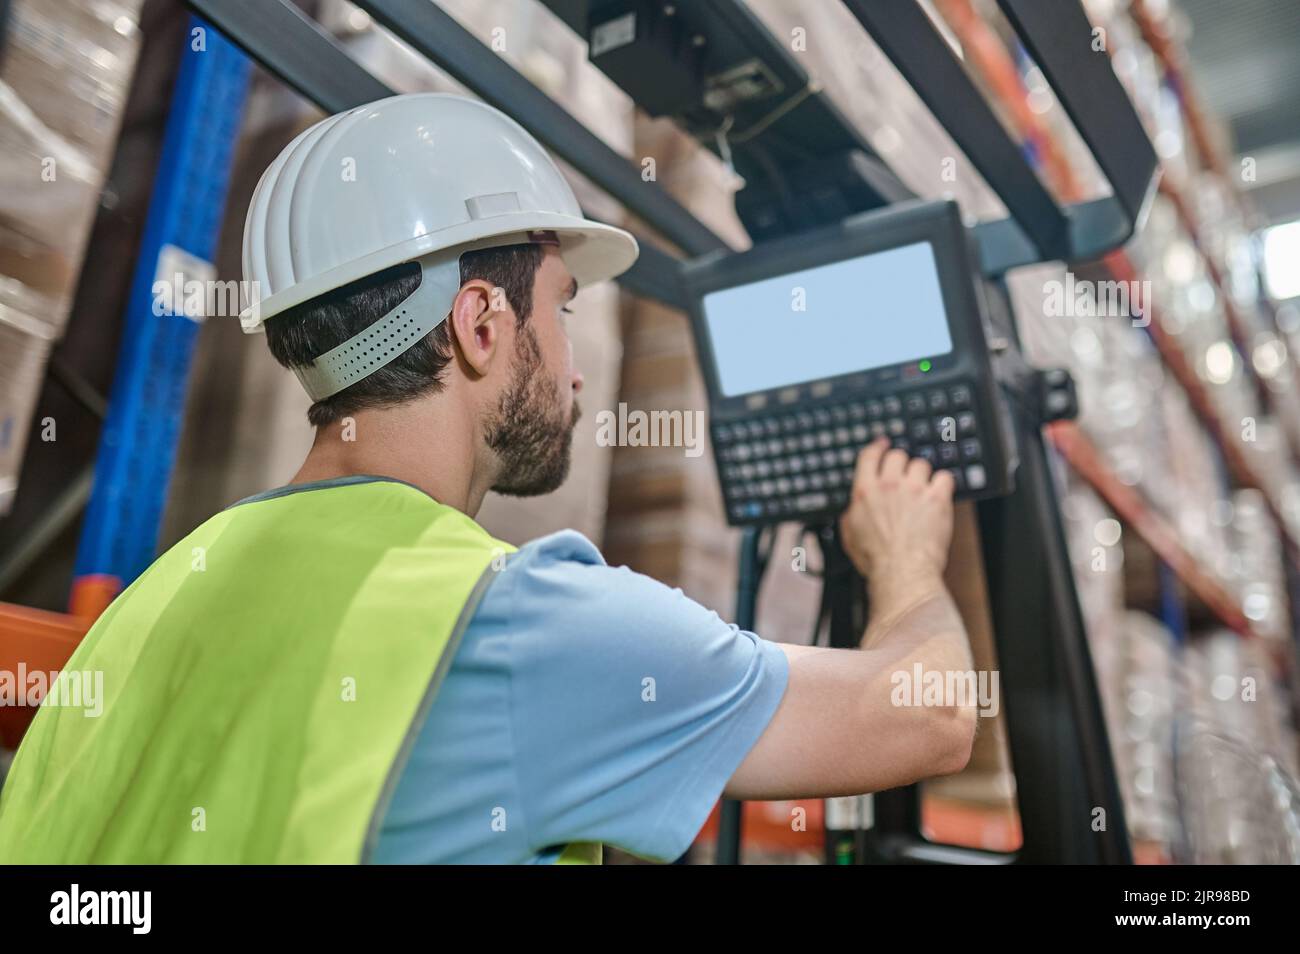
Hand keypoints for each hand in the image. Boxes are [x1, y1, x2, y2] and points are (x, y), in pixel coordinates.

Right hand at [838, 438, 954, 589]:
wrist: (902, 572)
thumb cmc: (877, 560)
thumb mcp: (849, 535)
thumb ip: (851, 513)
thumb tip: (853, 506)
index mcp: (865, 492)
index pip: (870, 456)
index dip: (878, 447)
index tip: (882, 445)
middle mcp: (889, 486)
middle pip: (898, 456)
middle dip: (901, 464)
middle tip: (904, 475)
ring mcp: (914, 490)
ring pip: (921, 464)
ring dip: (922, 474)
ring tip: (922, 489)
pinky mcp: (937, 499)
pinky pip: (944, 477)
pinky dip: (943, 484)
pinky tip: (939, 493)